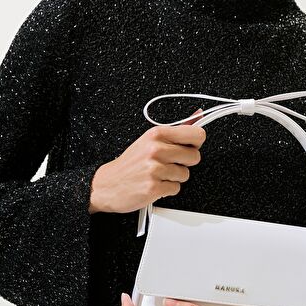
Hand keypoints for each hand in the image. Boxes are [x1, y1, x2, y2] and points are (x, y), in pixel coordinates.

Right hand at [89, 109, 204, 213]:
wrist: (107, 184)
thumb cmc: (130, 163)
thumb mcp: (149, 140)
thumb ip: (176, 130)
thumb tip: (198, 115)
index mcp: (157, 134)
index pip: (196, 134)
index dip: (196, 142)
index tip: (189, 146)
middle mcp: (156, 149)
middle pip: (195, 156)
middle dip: (185, 163)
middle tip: (169, 163)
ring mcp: (155, 169)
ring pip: (185, 174)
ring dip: (174, 177)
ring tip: (159, 174)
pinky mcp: (154, 187)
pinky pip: (176, 188)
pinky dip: (167, 189)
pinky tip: (155, 184)